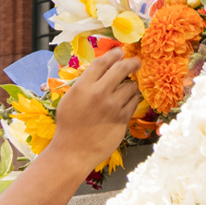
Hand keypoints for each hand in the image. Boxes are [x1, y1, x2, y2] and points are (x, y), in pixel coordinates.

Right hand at [47, 46, 141, 169]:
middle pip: (122, 68)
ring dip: (130, 85)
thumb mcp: (70, 98)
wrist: (73, 152)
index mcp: (83, 87)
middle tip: (136, 61)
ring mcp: (113, 106)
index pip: (103, 62)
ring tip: (125, 89)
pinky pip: (134, 101)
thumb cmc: (69, 125)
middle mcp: (99, 93)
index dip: (114, 53)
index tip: (120, 51)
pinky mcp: (122, 119)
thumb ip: (86, 82)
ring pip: (131, 85)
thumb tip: (103, 67)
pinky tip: (125, 102)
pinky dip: (131, 99)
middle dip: (131, 62)